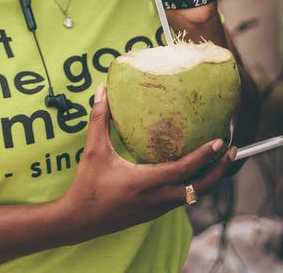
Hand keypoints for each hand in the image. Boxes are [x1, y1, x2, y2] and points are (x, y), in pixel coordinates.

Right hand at [61, 85, 234, 242]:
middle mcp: (157, 198)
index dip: (204, 156)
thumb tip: (101, 91)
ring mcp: (157, 208)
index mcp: (146, 182)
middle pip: (200, 188)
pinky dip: (194, 185)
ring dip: (209, 179)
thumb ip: (99, 119)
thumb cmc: (88, 184)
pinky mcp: (153, 212)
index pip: (184, 169)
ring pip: (193, 195)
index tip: (219, 141)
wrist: (80, 220)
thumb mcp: (94, 150)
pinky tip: (192, 172)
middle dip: (219, 170)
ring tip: (218, 160)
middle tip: (231, 151)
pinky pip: (182, 199)